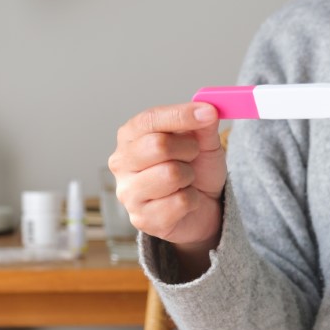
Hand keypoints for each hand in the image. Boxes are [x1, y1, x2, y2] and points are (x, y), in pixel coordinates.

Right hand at [107, 103, 225, 254]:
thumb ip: (203, 123)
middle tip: (193, 155)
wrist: (203, 207)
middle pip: (158, 146)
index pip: (150, 119)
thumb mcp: (203, 140)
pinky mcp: (142, 219)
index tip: (209, 113)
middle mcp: (121, 162)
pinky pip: (179, 202)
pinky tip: (185, 201)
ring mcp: (128, 193)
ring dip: (189, 176)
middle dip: (188, 149)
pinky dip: (192, 200)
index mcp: (130, 136)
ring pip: (171, 175)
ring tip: (186, 180)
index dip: (181, 115)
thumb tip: (206, 110)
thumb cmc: (196, 169)